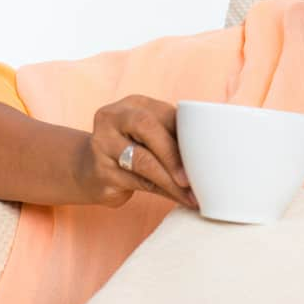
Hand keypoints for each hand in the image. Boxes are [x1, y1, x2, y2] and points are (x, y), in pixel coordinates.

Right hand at [76, 95, 197, 208]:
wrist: (89, 170)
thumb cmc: (133, 150)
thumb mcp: (151, 137)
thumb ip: (174, 138)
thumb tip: (214, 159)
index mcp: (134, 104)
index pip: (165, 113)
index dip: (188, 135)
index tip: (209, 156)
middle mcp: (114, 118)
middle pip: (147, 128)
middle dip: (173, 154)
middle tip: (192, 178)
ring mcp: (103, 144)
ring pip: (142, 160)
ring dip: (171, 181)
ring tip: (191, 195)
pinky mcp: (101, 171)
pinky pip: (136, 182)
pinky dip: (162, 191)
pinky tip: (178, 199)